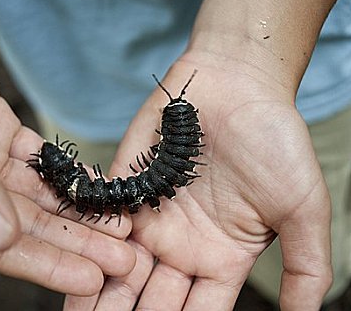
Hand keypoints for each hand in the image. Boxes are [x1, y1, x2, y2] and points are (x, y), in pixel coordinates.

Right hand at [0, 0, 133, 295]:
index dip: (46, 265)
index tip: (92, 279)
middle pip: (27, 226)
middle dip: (76, 244)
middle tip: (125, 260)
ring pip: (39, 196)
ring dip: (78, 213)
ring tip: (121, 228)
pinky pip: (39, 160)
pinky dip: (67, 174)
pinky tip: (97, 185)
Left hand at [65, 57, 331, 309]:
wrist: (235, 84)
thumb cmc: (274, 141)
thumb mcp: (301, 208)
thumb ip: (305, 267)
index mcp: (221, 258)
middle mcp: (181, 245)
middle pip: (150, 297)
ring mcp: (149, 216)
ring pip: (119, 267)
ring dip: (97, 291)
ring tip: (75, 310)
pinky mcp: (125, 186)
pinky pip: (101, 220)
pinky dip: (85, 242)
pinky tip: (66, 264)